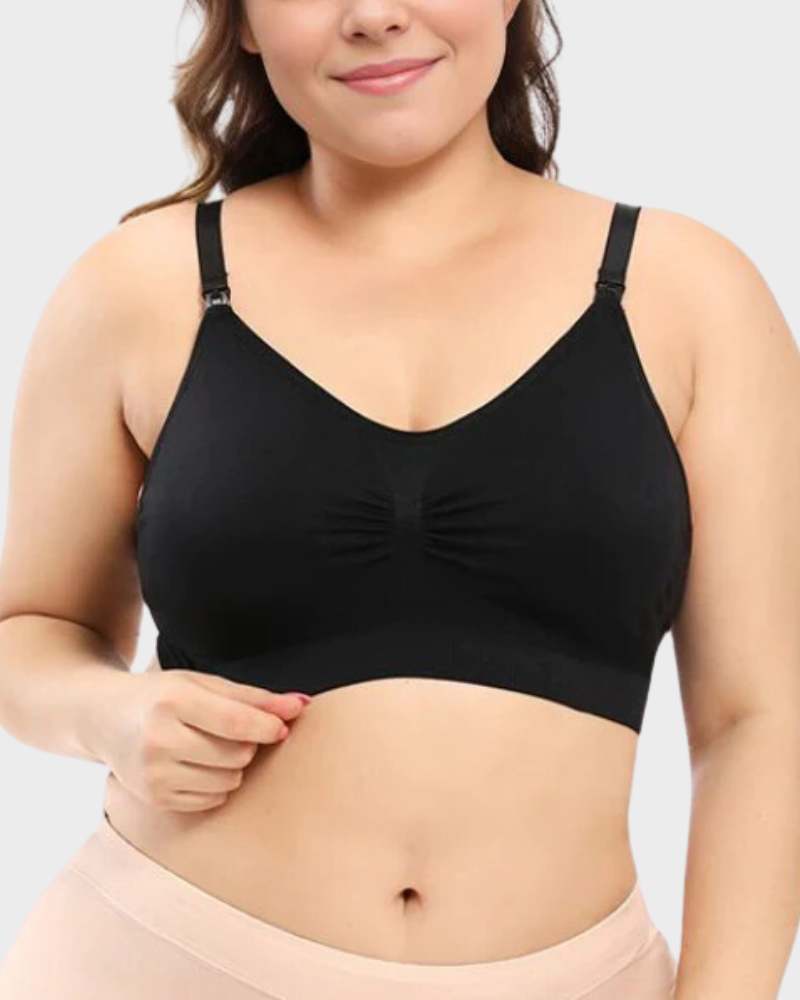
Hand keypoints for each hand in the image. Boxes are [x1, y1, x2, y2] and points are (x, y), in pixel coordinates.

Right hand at [104, 669, 307, 812]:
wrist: (103, 718)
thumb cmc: (162, 696)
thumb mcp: (202, 684)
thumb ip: (253, 696)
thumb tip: (302, 706)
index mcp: (173, 701)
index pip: (236, 722)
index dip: (268, 727)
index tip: (282, 727)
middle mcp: (159, 740)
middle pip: (237, 754)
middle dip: (247, 744)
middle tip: (230, 731)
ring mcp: (154, 774)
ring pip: (229, 780)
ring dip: (234, 765)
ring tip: (210, 746)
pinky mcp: (155, 799)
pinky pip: (212, 800)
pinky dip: (216, 783)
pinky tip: (196, 764)